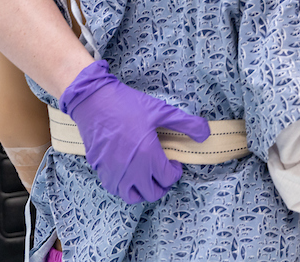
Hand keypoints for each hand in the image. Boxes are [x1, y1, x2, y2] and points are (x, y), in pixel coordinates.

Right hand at [59, 60, 211, 202]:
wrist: (94, 101)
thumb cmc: (127, 105)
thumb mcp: (161, 111)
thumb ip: (186, 124)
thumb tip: (205, 134)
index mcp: (148, 157)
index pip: (168, 179)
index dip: (175, 172)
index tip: (174, 162)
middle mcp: (131, 171)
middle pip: (152, 193)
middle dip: (163, 185)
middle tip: (164, 171)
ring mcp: (114, 173)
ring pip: (132, 196)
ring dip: (144, 190)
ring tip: (148, 176)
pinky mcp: (101, 171)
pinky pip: (115, 189)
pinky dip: (126, 187)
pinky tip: (130, 173)